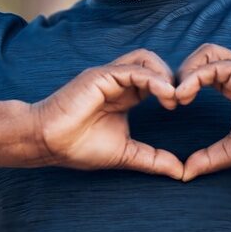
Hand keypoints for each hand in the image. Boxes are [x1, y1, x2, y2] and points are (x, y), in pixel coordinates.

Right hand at [33, 49, 182, 179]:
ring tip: (173, 98)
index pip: (156, 79)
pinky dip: (153, 79)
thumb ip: (153, 159)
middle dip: (173, 78)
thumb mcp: (126, 153)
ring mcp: (109, 76)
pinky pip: (133, 69)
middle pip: (154, 63)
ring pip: (146, 59)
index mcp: (125, 94)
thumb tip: (180, 172)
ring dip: (165, 75)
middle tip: (183, 101)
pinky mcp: (100, 76)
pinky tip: (164, 95)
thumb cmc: (79, 147)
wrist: (48, 143)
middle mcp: (118, 80)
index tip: (182, 108)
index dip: (173, 89)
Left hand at [175, 44, 230, 180]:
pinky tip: (184, 96)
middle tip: (171, 97)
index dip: (186, 83)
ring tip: (177, 96)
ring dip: (186, 71)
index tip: (174, 105)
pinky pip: (213, 66)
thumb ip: (209, 157)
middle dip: (182, 71)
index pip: (204, 70)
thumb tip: (185, 172)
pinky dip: (193, 78)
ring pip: (206, 54)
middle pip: (203, 55)